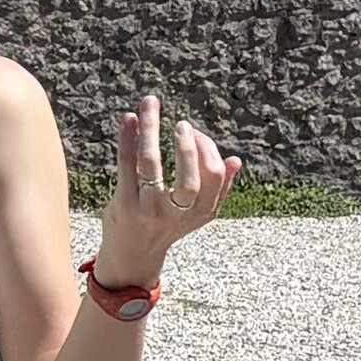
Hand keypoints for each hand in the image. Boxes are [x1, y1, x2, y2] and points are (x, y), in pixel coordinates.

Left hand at [87, 93, 241, 280]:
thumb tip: (236, 160)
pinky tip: (128, 119)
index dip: (207, 149)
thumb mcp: (196, 215)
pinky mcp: (124, 204)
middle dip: (188, 144)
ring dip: (150, 127)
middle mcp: (176, 213)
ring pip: (151, 162)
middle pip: (190, 175)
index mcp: (200, 212)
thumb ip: (218, 190)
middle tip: (182, 124)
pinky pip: (126, 164)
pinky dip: (127, 138)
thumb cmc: (165, 227)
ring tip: (150, 104)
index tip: (194, 133)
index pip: (214, 176)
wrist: (130, 257)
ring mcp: (148, 209)